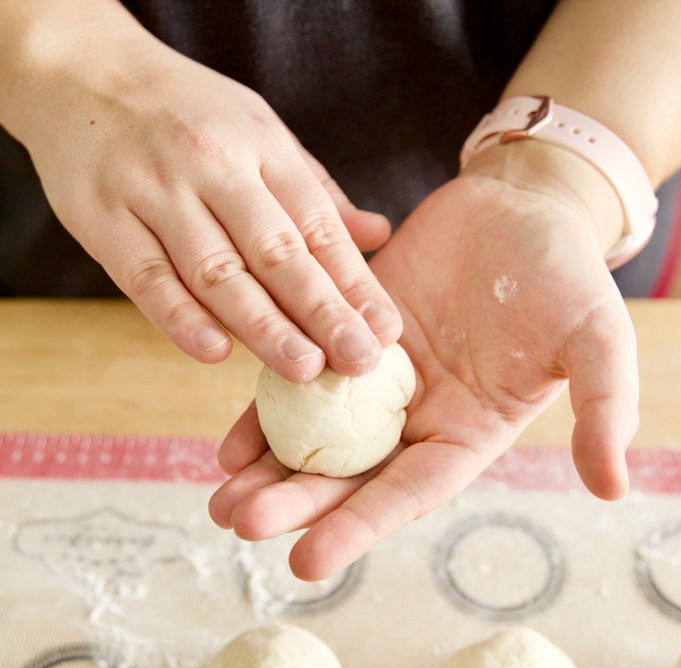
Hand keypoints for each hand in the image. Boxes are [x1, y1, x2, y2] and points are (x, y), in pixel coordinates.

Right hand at [17, 13, 399, 377]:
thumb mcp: (261, 133)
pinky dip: (180, 318)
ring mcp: (155, 192)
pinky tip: (216, 351)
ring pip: (215, 270)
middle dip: (321, 311)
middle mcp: (212, 167)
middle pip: (274, 251)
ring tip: (304, 368)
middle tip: (358, 359)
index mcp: (261, 148)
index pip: (317, 224)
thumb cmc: (188, 114)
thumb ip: (316, 193)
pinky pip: (146, 277)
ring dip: (262, 325)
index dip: (354, 282)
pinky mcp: (103, 219)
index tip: (384, 330)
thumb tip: (380, 236)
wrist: (81, 72)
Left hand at [209, 166, 638, 578]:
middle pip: (347, 475)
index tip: (304, 561)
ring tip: (221, 499)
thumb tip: (615, 487)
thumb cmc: (566, 275)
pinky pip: (298, 380)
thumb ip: (603, 409)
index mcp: (465, 436)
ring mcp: (375, 384)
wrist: (521, 208)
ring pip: (315, 438)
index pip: (406, 493)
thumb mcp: (598, 339)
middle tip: (238, 522)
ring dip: (268, 471)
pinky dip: (265, 412)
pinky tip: (229, 442)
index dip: (358, 527)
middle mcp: (415, 421)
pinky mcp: (343, 339)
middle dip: (294, 503)